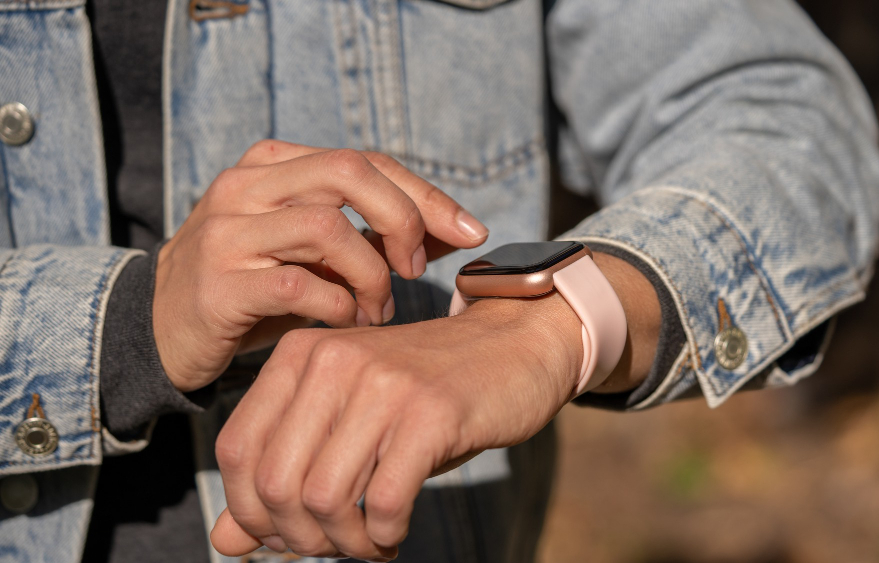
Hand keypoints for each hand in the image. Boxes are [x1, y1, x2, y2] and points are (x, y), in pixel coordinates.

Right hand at [154, 140, 488, 391]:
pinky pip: (298, 285)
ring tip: (378, 310)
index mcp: (273, 164)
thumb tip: (460, 231)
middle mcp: (246, 185)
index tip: (472, 231)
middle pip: (348, 171)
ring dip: (372, 275)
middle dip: (403, 219)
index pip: (365, 159)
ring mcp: (227, 231)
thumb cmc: (254, 286)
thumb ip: (377, 236)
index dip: (425, 195)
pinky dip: (339, 306)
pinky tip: (347, 324)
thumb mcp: (316, 252)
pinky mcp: (218, 284)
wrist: (161, 330)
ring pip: (327, 227)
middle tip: (418, 269)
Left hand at [209, 293, 583, 559]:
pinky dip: (385, 534)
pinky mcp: (432, 413)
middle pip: (276, 482)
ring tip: (367, 543)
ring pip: (325, 497)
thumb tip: (226, 544)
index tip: (282, 535)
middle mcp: (334, 361)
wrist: (515, 345)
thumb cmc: (427, 390)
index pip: (235, 449)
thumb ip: (284, 473)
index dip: (247, 511)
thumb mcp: (348, 420)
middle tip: (330, 547)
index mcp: (302, 355)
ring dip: (344, 542)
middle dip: (297, 537)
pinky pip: (386, 501)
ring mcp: (384, 385)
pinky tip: (395, 532)